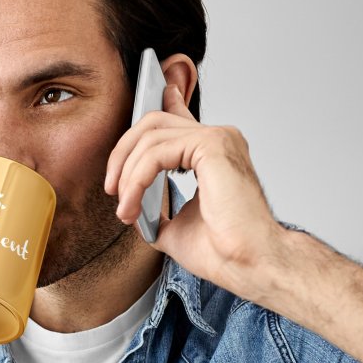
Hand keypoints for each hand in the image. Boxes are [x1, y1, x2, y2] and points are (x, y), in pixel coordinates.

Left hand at [105, 84, 283, 299]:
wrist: (250, 266)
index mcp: (212, 153)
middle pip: (153, 123)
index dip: (159, 103)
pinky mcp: (212, 145)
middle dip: (122, 153)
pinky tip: (133, 203)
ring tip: (125, 208)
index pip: (178, 117)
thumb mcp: (174, 225)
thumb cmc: (223, 250)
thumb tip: (132, 206)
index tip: (146, 97)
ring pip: (150, 135)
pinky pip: (156, 152)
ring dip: (126, 174)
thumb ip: (155, 209)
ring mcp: (217, 138)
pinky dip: (136, 179)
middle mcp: (218, 139)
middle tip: (111, 189)